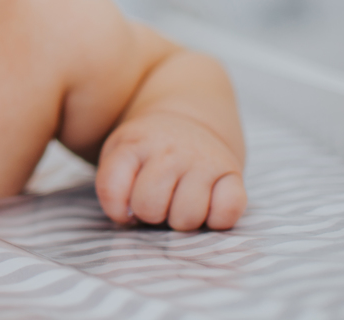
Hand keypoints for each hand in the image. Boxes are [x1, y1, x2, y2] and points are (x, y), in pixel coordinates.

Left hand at [96, 110, 245, 230]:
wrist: (186, 123)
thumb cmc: (145, 152)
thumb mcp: (117, 155)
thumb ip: (111, 186)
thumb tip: (127, 219)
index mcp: (133, 144)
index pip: (112, 190)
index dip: (115, 209)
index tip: (124, 206)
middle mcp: (169, 151)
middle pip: (150, 207)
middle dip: (149, 215)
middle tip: (156, 203)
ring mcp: (203, 161)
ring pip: (187, 217)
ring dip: (181, 221)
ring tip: (178, 203)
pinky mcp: (233, 173)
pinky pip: (226, 213)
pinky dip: (216, 220)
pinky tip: (206, 206)